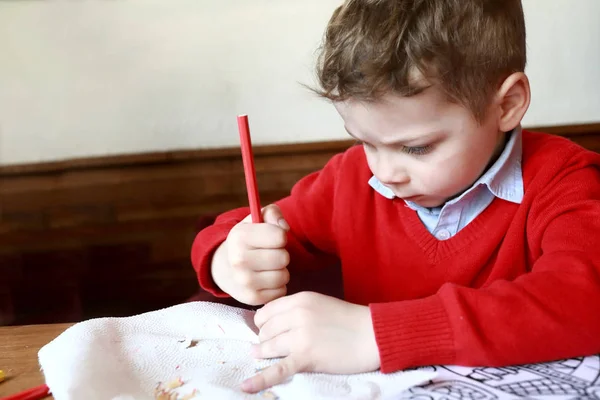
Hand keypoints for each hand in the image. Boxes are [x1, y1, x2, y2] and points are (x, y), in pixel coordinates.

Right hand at [211, 205, 290, 305]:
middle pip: (284, 258)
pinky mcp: (252, 298)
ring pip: (284, 276)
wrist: (224, 268)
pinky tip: (265, 280)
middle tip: (269, 254)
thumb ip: (272, 213)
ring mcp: (244, 282)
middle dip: (281, 254)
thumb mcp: (255, 220)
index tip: (270, 238)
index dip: (280, 236)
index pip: (280, 236)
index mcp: (239, 237)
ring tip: (268, 267)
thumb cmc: (248, 240)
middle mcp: (239, 260)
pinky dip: (277, 286)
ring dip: (280, 271)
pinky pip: (281, 291)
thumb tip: (285, 227)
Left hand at [241, 292, 380, 392]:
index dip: (263, 323)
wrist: (372, 335)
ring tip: (260, 355)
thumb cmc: (349, 320)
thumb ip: (298, 310)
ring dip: (264, 352)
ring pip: (268, 346)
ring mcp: (301, 337)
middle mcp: (297, 315)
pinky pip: (278, 369)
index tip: (267, 330)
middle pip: (265, 330)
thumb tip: (273, 324)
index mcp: (301, 300)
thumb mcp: (320, 304)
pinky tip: (246, 386)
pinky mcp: (306, 357)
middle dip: (265, 339)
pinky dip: (261, 379)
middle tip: (272, 344)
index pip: (267, 311)